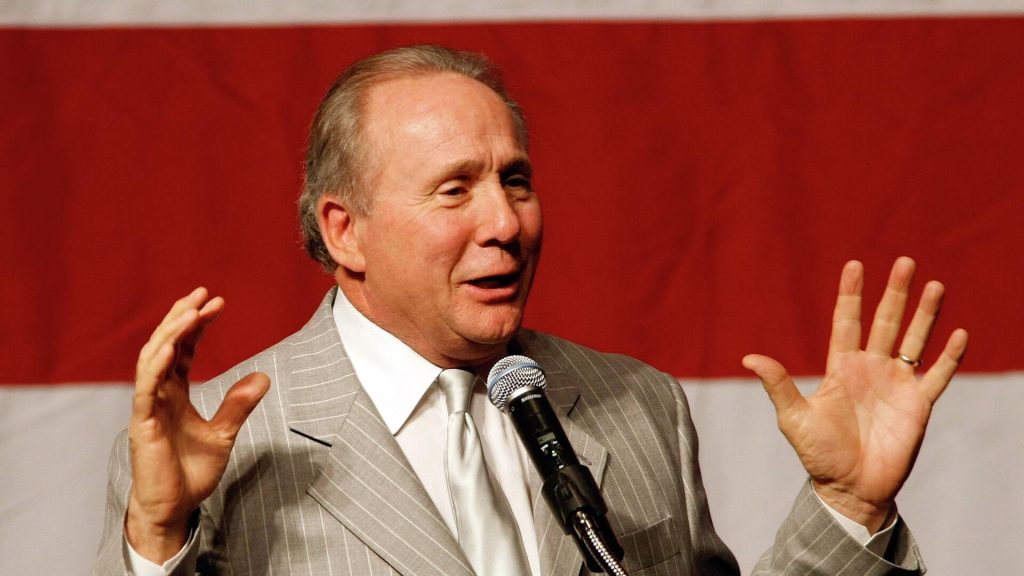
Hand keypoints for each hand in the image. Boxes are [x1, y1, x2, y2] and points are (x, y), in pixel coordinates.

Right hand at [126, 288, 269, 562]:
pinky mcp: (143, 423)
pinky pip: (147, 387)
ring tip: (190, 309)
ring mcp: (148, 407)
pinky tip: (172, 345)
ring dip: (171, 331)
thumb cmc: (191, 473)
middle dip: (182, 317)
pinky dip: (157, 364)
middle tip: (204, 293)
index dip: (196, 325)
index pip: (183, 349)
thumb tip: (263, 377)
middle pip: (165, 344)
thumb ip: (238, 405)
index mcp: (175, 393)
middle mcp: (159, 394)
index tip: (217, 303)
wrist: (173, 509)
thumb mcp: (223, 434)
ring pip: (153, 358)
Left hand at [743, 257, 967, 530]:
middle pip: (886, 322)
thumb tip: (749, 357)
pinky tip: (958, 335)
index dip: (851, 294)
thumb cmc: (819, 454)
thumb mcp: (794, 418)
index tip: (855, 264)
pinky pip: (937, 375)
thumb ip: (778, 385)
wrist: (850, 488)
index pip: (847, 321)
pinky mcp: (918, 405)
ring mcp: (896, 385)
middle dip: (895, 293)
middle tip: (905, 262)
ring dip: (925, 315)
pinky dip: (948, 356)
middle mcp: (871, 369)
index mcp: (841, 368)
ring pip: (915, 340)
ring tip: (935, 285)